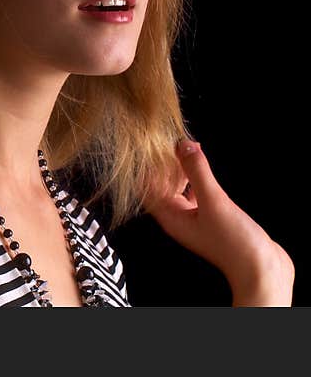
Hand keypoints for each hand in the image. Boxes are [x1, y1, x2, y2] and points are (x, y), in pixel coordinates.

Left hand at [145, 139, 294, 305]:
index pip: (149, 187)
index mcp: (170, 217)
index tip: (156, 144)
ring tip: (187, 147)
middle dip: (166, 164)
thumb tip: (183, 145)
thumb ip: (197, 172)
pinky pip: (195, 194)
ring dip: (182, 170)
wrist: (262, 270)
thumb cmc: (235, 243)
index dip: (150, 166)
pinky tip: (201, 167)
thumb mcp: (214, 201)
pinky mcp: (210, 219)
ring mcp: (194, 220)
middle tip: (174, 140)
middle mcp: (178, 219)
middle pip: (162, 186)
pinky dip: (196, 180)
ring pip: (179, 189)